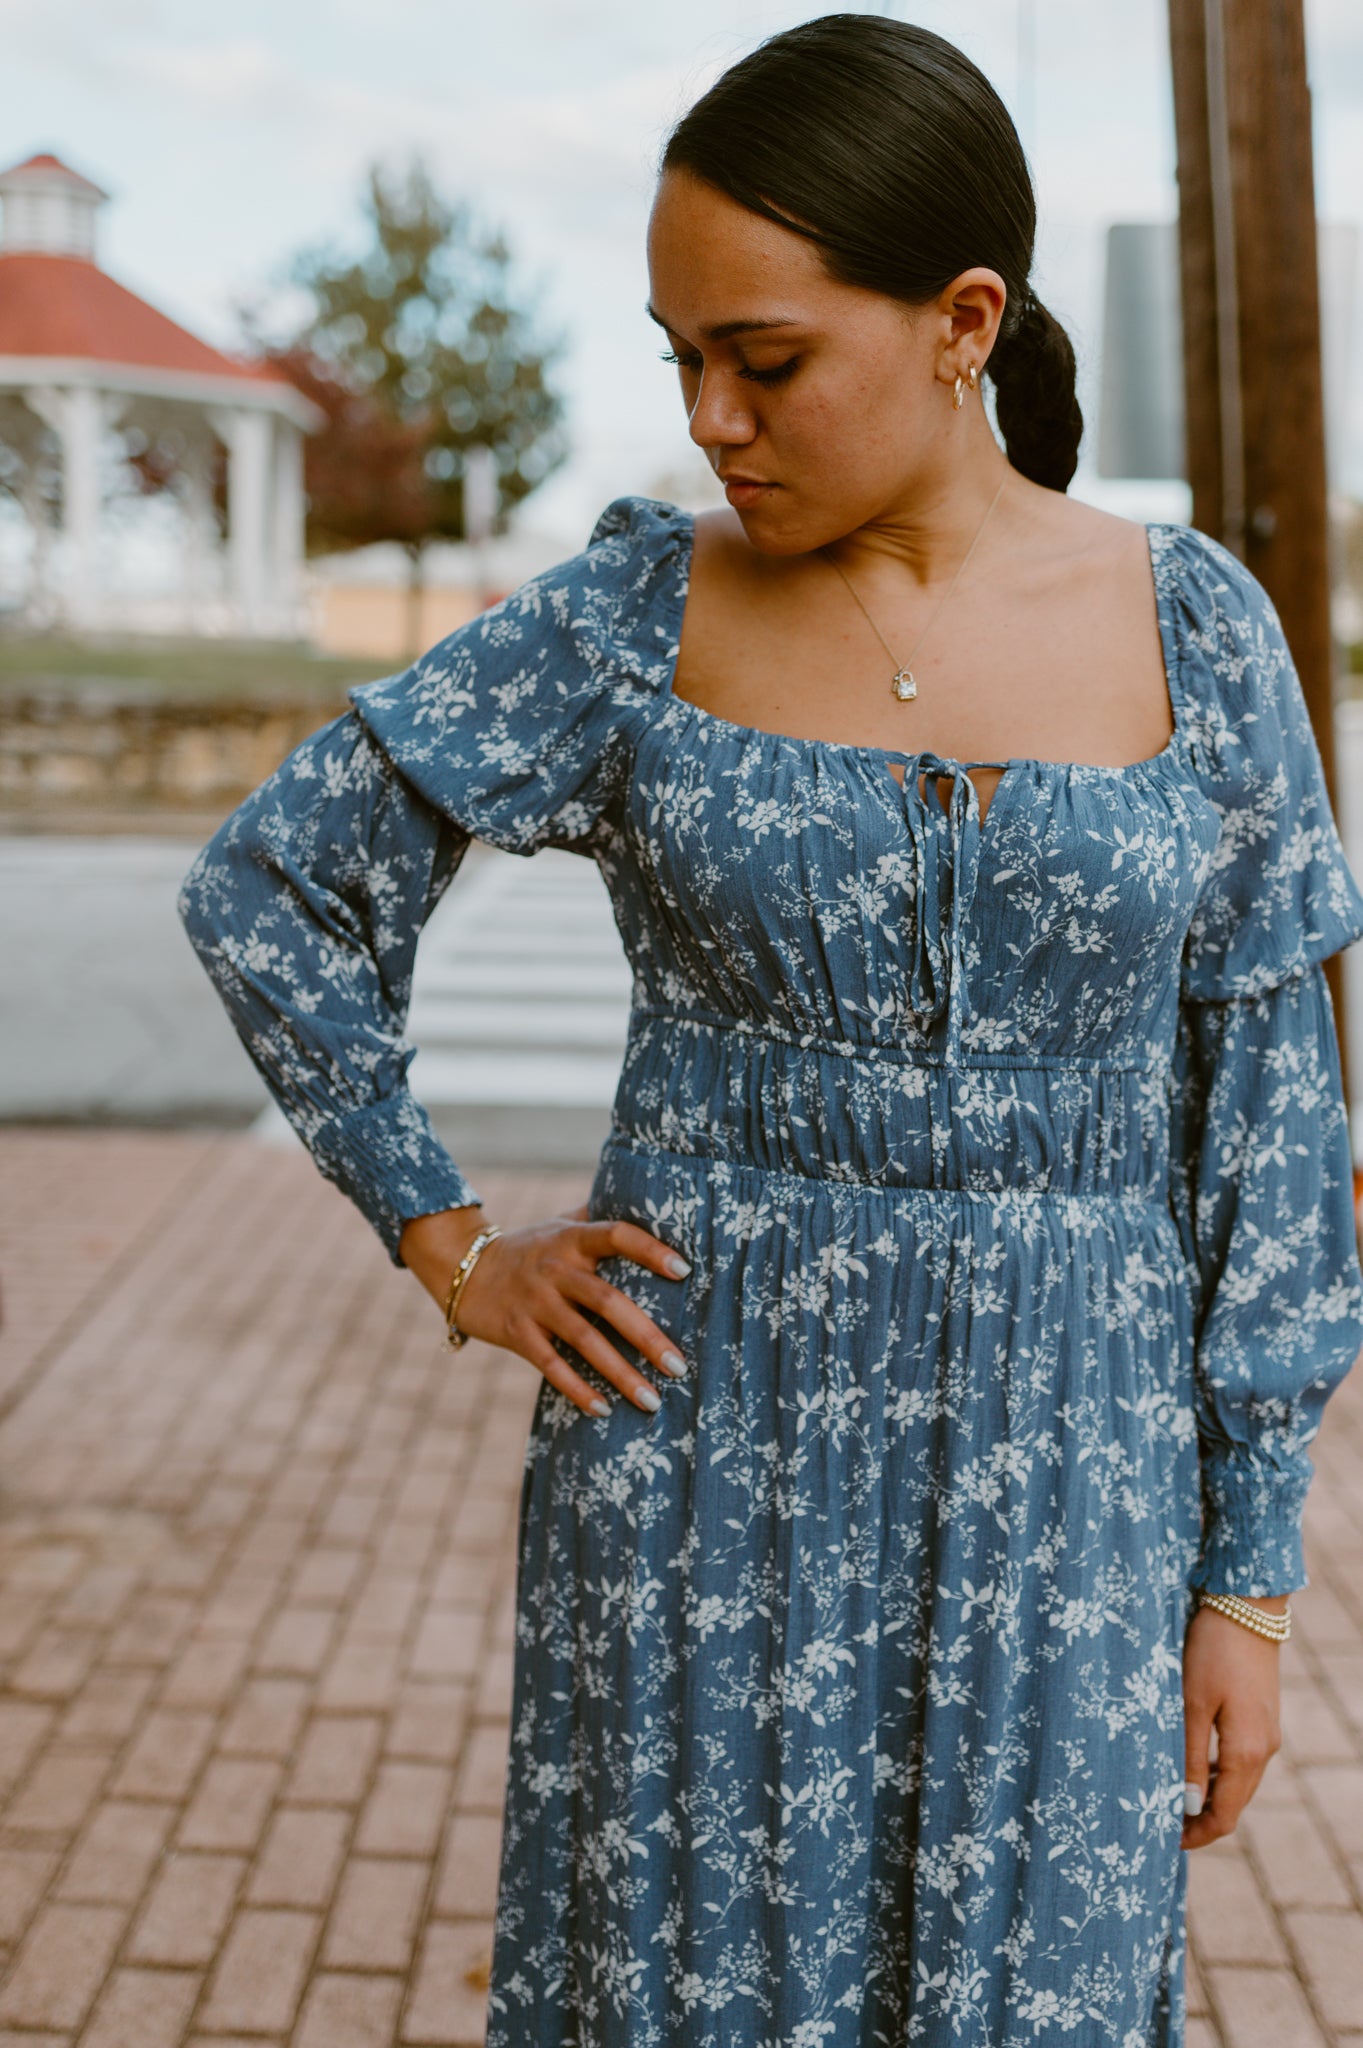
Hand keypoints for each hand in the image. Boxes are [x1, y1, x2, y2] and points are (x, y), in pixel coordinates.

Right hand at [398, 1201, 690, 1417]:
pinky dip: (578, 1389)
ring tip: (653, 1400)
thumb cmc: (531, 1248)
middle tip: (679, 1366)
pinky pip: (551, 1365)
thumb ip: (601, 1217)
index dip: (651, 1250)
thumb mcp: (561, 1224)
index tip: (685, 1271)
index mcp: (572, 1238)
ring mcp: (534, 1302)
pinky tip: (604, 1409)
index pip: (617, 1235)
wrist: (464, 1268)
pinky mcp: (516, 1332)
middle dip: (646, 1336)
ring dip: (620, 1373)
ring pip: (584, 1340)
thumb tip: (654, 1204)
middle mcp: (555, 1268)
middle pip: (607, 1300)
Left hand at [1181, 1594, 1285, 1849]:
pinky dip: (1217, 1773)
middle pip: (1234, 1804)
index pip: (1224, 1816)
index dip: (1196, 1835)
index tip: (1164, 1841)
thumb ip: (1188, 1755)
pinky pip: (1241, 1761)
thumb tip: (1186, 1806)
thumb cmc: (1213, 1651)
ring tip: (1170, 1798)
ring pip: (1237, 1783)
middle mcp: (1263, 1750)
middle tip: (1161, 1824)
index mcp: (1245, 1753)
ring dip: (1208, 1796)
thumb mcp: (1192, 1703)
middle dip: (1201, 1820)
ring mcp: (1267, 1734)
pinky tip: (1192, 1765)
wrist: (1248, 1607)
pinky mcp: (1262, 1718)